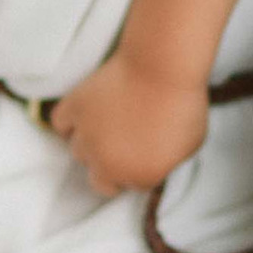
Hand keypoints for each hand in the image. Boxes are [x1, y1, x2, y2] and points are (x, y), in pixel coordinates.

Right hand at [50, 55, 207, 198]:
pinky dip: (70, 121)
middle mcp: (108, 164)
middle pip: (100, 180)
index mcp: (140, 177)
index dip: (139, 169)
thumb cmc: (183, 102)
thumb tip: (157, 163)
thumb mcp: (191, 144)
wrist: (162, 66)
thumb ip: (168, 162)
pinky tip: (86, 115)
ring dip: (92, 144)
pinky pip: (61, 124)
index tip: (146, 152)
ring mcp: (87, 137)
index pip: (133, 185)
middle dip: (111, 167)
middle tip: (124, 147)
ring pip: (79, 152)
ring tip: (108, 125)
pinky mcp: (74, 109)